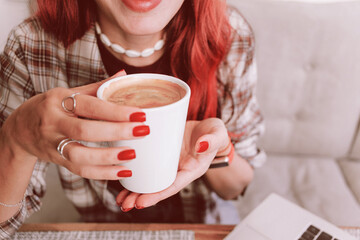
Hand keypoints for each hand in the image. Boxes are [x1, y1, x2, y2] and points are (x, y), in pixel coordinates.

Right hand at [2, 71, 146, 179]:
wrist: (19, 129)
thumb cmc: (50, 107)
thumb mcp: (68, 92)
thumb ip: (96, 87)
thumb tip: (124, 75)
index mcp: (59, 101)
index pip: (90, 105)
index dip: (115, 110)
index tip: (140, 114)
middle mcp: (54, 123)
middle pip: (84, 131)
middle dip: (116, 132)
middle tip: (143, 131)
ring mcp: (53, 144)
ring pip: (79, 155)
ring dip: (108, 158)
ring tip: (133, 155)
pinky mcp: (57, 161)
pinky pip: (79, 171)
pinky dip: (102, 174)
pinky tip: (122, 171)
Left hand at [116, 118, 228, 209]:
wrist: (207, 128)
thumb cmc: (213, 133)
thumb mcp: (217, 133)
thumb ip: (212, 140)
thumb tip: (201, 145)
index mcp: (192, 169)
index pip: (173, 185)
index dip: (157, 194)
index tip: (141, 202)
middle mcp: (178, 170)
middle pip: (158, 186)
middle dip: (140, 197)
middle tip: (125, 204)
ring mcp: (168, 163)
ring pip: (150, 179)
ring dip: (134, 190)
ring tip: (119, 200)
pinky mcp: (160, 154)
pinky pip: (147, 165)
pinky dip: (135, 172)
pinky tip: (120, 176)